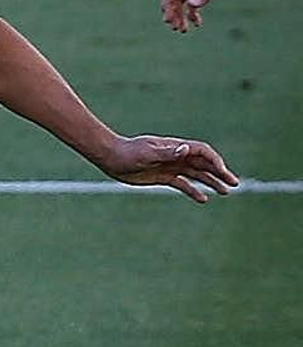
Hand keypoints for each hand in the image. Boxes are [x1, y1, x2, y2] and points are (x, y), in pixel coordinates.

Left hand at [98, 133, 238, 202]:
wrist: (111, 157)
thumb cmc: (128, 153)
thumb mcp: (147, 153)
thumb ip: (167, 152)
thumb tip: (185, 150)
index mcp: (175, 147)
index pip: (202, 152)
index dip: (215, 161)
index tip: (223, 172)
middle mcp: (176, 155)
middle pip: (204, 164)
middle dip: (220, 173)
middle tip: (235, 184)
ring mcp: (171, 166)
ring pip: (197, 174)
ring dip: (211, 182)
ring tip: (226, 192)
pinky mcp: (163, 176)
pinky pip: (183, 184)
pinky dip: (193, 191)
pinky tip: (203, 199)